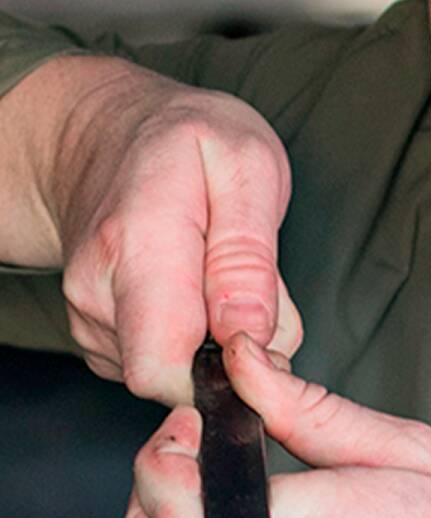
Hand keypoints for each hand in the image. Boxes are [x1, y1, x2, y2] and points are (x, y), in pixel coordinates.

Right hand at [49, 62, 300, 404]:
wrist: (107, 136)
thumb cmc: (184, 142)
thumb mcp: (248, 164)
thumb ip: (249, 256)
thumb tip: (249, 336)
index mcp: (137, 242)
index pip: (163, 369)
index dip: (224, 373)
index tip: (256, 329)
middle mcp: (97, 288)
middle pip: (176, 381)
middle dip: (230, 354)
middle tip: (245, 285)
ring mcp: (88, 316)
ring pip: (174, 376)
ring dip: (213, 341)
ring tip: (214, 271)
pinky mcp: (96, 336)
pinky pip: (163, 366)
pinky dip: (190, 339)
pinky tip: (189, 288)